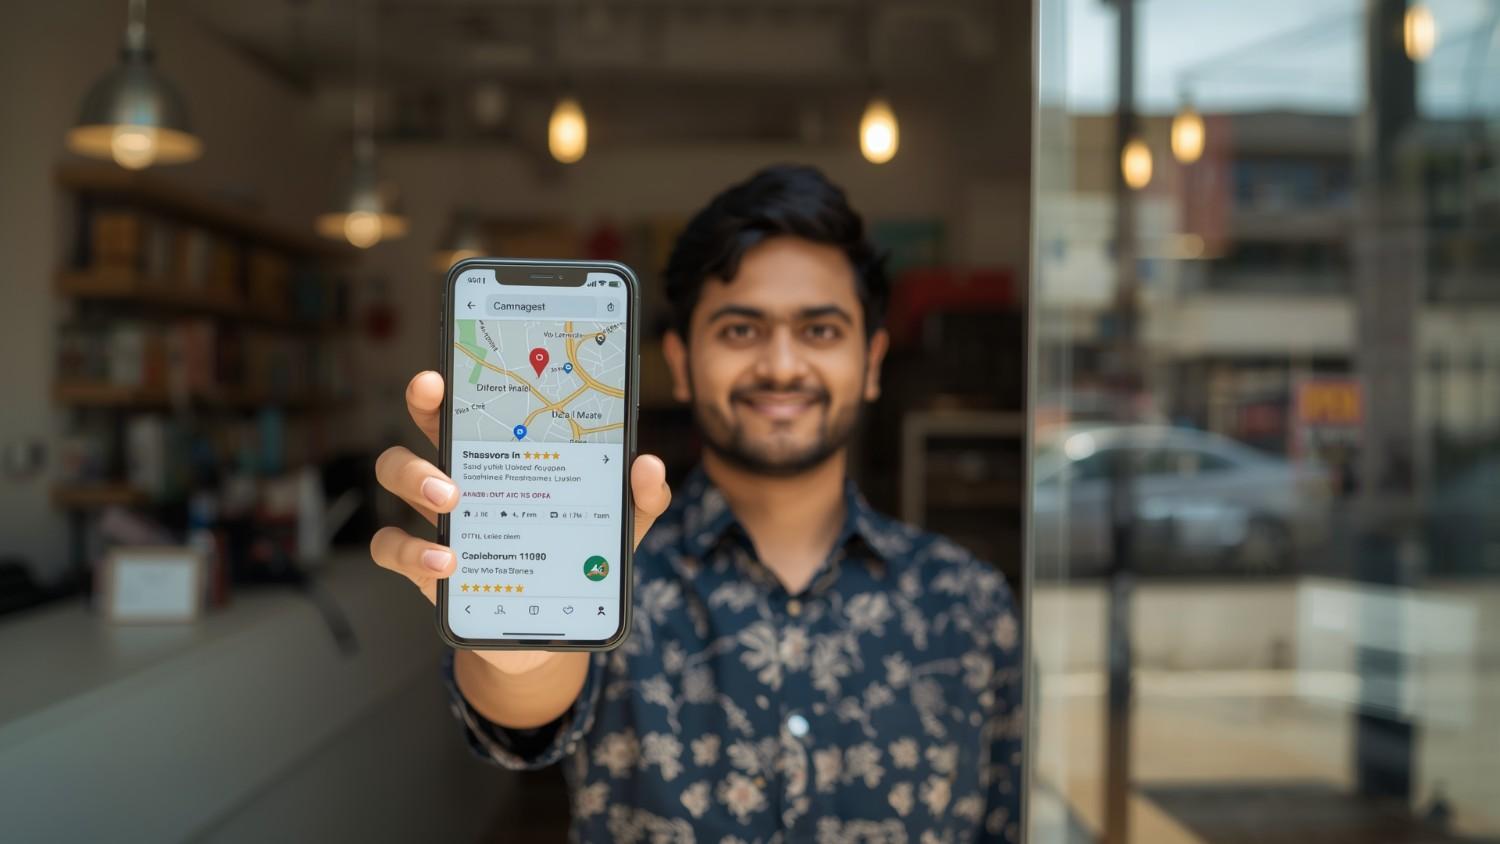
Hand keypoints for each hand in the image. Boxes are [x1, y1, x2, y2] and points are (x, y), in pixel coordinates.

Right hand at [371, 370, 670, 675]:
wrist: (554, 627)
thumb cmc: (581, 559)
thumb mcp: (621, 526)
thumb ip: (643, 497)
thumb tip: (647, 465)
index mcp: (506, 454)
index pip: (470, 406)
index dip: (450, 383)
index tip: (442, 375)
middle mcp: (464, 476)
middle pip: (422, 426)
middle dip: (422, 411)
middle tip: (445, 422)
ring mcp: (439, 519)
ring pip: (396, 474)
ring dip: (415, 477)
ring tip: (453, 501)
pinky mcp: (426, 566)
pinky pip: (392, 548)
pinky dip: (412, 550)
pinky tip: (449, 561)